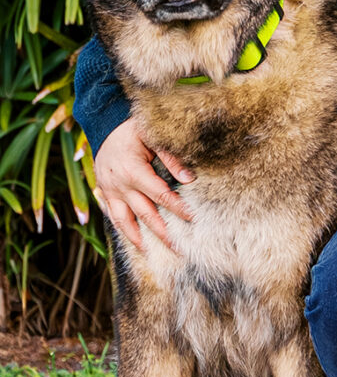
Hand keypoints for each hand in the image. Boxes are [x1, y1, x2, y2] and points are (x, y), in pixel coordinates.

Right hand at [92, 116, 192, 254]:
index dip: (177, 208)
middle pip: (144, 214)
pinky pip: (113, 215)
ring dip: (138, 238)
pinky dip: (123, 229)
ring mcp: (109, 191)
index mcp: (133, 170)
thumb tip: (189, 179)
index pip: (160, 195)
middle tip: (178, 247)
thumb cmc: (132, 128)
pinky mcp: (104, 193)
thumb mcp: (153, 136)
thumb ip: (171, 158)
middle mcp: (119, 185)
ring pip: (124, 221)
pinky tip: (133, 238)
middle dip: (162, 232)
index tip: (193, 218)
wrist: (103, 124)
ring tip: (152, 252)